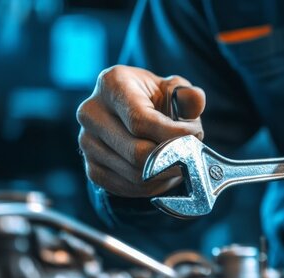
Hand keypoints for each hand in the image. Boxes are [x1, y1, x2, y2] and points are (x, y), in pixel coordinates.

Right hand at [77, 65, 205, 196]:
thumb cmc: (156, 101)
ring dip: (165, 173)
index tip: (194, 137)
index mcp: (112, 84)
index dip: (172, 134)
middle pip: (137, 151)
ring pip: (134, 173)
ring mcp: (87, 142)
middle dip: (171, 157)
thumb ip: (187, 96)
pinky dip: (151, 185)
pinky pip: (126, 187)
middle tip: (190, 154)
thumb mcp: (174, 90)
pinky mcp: (92, 168)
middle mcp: (91, 113)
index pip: (139, 120)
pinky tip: (162, 172)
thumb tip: (196, 101)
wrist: (132, 116)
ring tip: (178, 161)